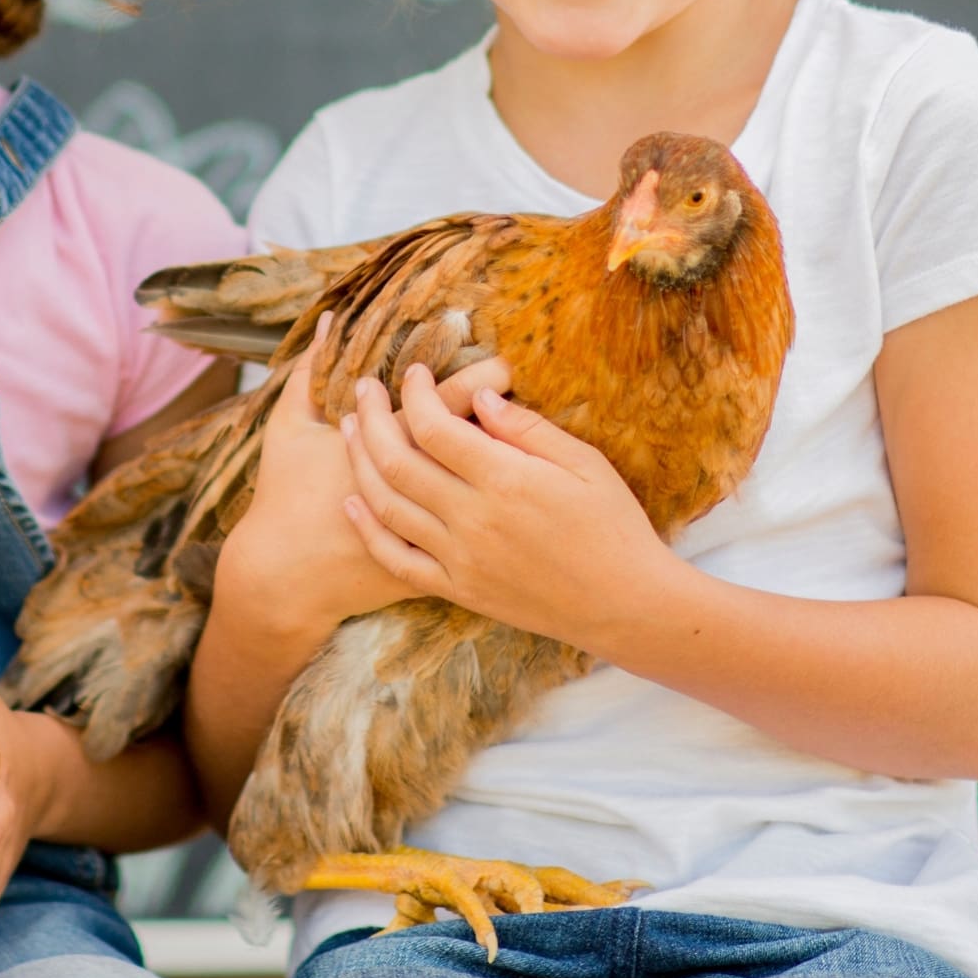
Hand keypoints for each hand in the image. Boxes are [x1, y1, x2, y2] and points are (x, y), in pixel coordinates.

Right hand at [229, 323, 514, 635]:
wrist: (281, 578)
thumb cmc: (283, 492)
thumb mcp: (288, 427)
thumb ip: (309, 372)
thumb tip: (329, 319)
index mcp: (385, 454)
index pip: (441, 410)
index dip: (474, 382)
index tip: (502, 362)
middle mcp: (416, 495)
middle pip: (470, 448)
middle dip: (499, 417)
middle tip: (528, 388)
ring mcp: (432, 539)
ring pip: (481, 496)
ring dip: (503, 465)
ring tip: (529, 434)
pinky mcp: (438, 573)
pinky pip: (481, 542)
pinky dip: (497, 519)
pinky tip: (512, 494)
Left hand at [340, 363, 675, 650]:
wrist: (627, 606)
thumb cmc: (613, 526)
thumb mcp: (583, 462)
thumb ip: (525, 428)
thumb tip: (477, 393)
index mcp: (506, 480)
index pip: (435, 426)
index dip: (415, 392)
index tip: (413, 371)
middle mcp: (474, 520)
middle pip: (398, 460)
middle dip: (373, 417)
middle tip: (364, 388)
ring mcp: (462, 559)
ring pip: (388, 505)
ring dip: (360, 462)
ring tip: (349, 428)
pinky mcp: (460, 590)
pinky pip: (398, 561)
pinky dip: (368, 530)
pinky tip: (351, 502)